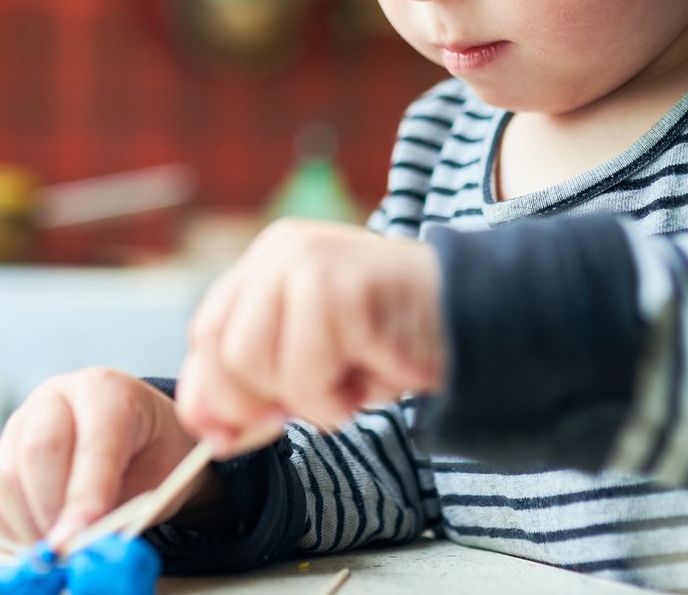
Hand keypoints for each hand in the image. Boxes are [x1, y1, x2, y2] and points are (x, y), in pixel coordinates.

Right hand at [0, 368, 222, 548]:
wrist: (138, 434)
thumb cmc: (151, 453)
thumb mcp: (158, 475)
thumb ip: (122, 507)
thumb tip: (86, 545)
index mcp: (105, 392)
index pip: (90, 444)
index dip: (85, 497)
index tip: (79, 539)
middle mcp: (56, 399)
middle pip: (38, 449)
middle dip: (52, 509)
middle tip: (68, 549)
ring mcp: (21, 423)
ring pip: (7, 475)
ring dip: (30, 523)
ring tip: (61, 547)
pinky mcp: (2, 453)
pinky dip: (13, 528)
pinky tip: (42, 537)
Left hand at [178, 219, 445, 453]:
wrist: (479, 311)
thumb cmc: (396, 337)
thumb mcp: (316, 355)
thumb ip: (258, 385)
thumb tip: (208, 433)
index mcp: (271, 259)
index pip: (207, 332)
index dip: (215, 393)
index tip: (232, 437)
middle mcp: (281, 250)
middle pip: (225, 354)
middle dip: (265, 402)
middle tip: (324, 401)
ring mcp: (307, 263)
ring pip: (263, 369)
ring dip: (315, 399)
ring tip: (359, 377)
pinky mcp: (338, 289)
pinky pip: (312, 379)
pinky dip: (349, 396)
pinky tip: (384, 368)